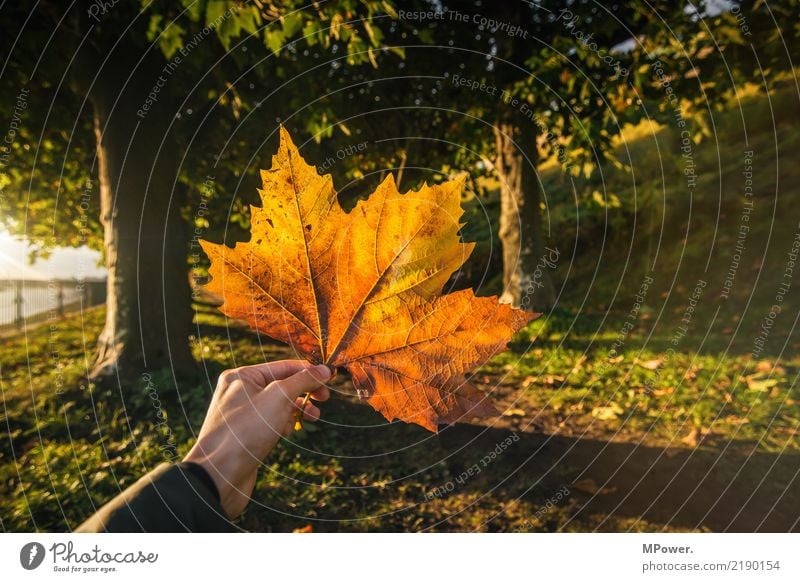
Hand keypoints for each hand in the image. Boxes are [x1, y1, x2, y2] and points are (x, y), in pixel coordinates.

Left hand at [183, 360, 330, 518]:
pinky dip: (284, 424)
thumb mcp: (279, 397)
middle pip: (281, 384)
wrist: (219, 475)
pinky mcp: (246, 434)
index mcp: (241, 376)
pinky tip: (287, 432)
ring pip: (278, 405)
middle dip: (305, 391)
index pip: (283, 366)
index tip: (330, 378)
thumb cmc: (246, 431)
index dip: (308, 371)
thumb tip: (324, 369)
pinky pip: (271, 422)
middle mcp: (239, 392)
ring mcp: (242, 414)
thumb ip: (303, 380)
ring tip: (313, 417)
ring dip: (298, 409)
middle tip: (324, 399)